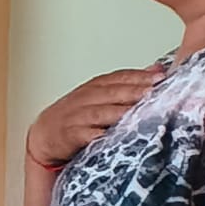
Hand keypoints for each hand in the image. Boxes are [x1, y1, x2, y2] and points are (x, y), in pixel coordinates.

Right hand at [27, 66, 163, 167]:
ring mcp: (76, 116)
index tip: (161, 77)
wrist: (44, 134)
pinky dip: (95, 134)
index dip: (139, 76)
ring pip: (100, 112)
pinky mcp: (69, 135)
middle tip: (153, 91)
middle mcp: (86, 98)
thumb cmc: (76, 116)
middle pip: (111, 92)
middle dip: (133, 91)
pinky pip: (84, 134)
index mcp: (95, 87)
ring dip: (118, 112)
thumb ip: (127, 84)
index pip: (119, 77)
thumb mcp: (100, 95)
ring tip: (137, 112)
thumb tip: (156, 70)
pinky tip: (108, 135)